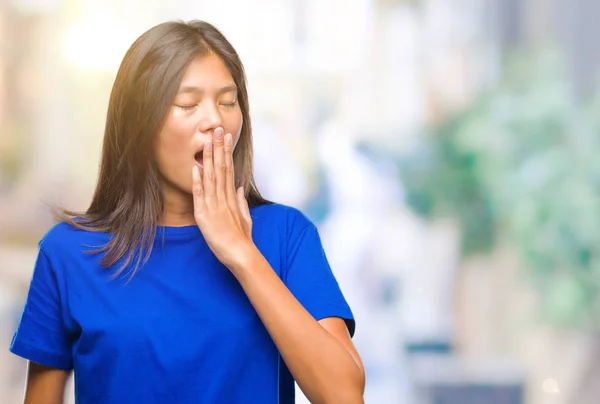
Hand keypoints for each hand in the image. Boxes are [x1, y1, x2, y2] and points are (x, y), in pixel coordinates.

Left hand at [192, 127, 254, 269]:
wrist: (241, 254)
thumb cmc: (242, 239)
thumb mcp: (244, 218)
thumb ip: (240, 201)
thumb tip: (238, 187)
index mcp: (231, 198)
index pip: (229, 169)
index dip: (226, 152)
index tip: (226, 137)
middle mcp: (224, 198)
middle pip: (221, 168)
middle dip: (219, 148)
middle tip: (218, 129)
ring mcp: (215, 206)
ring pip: (211, 177)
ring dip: (209, 158)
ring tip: (208, 141)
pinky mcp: (205, 216)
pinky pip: (200, 195)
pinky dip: (198, 181)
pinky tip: (196, 167)